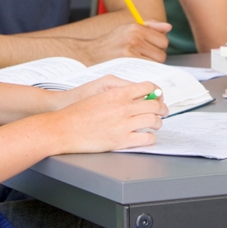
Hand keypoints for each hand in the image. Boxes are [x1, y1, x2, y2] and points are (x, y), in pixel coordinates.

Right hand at [47, 80, 167, 152]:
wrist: (63, 128)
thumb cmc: (77, 112)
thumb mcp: (99, 94)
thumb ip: (118, 94)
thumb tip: (134, 95)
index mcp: (118, 93)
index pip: (148, 87)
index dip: (156, 92)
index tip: (158, 96)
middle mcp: (123, 107)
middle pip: (155, 105)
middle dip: (162, 109)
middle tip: (163, 112)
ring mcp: (124, 124)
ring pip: (154, 121)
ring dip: (158, 123)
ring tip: (156, 125)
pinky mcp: (121, 140)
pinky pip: (146, 138)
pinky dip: (151, 138)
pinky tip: (147, 137)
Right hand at [81, 20, 170, 63]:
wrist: (91, 54)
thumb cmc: (111, 42)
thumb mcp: (128, 28)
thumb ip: (150, 26)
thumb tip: (168, 27)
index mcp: (137, 28)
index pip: (164, 41)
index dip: (158, 47)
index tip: (150, 49)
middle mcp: (135, 38)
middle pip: (162, 55)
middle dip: (155, 58)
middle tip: (144, 58)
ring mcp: (132, 52)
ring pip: (156, 65)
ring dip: (151, 66)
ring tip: (139, 63)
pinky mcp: (128, 65)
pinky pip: (147, 71)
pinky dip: (145, 73)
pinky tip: (136, 70)